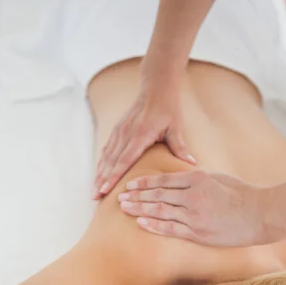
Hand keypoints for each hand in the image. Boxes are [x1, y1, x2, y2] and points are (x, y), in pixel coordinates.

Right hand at [93, 79, 195, 198]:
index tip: (105, 190)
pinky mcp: (117, 130)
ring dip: (98, 175)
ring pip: (106, 157)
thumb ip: (180, 147)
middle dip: (101, 181)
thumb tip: (192, 163)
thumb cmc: (168, 108)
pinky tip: (98, 175)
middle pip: (111, 162)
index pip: (124, 160)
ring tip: (93, 191)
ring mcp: (119, 131)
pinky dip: (101, 164)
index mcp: (140, 135)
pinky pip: (107, 150)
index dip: (114, 176)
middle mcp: (126, 134)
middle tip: (94, 198)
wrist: (156, 87)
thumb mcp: (176, 127)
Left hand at [118, 171, 265, 246]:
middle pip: (157, 196)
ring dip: (140, 209)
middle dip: (137, 196)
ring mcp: (194, 215)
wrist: (260, 214)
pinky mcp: (197, 232)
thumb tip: (178, 178)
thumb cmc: (241, 194)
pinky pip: (171, 229)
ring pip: (160, 211)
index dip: (145, 183)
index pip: (164, 181)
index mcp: (197, 179)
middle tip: (120, 197)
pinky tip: (141, 223)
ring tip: (125, 209)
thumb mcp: (217, 177)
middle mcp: (192, 196)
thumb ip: (196, 178)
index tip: (131, 184)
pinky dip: (154, 225)